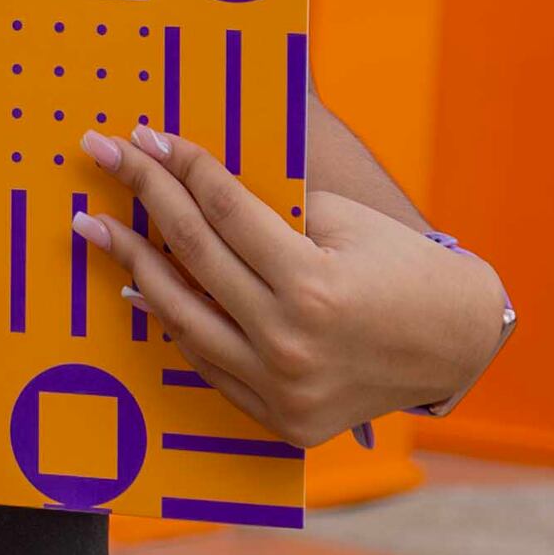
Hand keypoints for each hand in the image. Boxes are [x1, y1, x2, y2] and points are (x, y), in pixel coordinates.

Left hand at [72, 125, 510, 446]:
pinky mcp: (280, 419)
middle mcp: (289, 341)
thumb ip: (269, 207)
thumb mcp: (344, 221)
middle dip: (141, 198)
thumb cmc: (402, 267)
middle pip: (192, 256)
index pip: (224, 212)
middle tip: (100, 157)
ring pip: (183, 317)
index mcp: (310, 285)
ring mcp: (281, 388)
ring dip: (134, 266)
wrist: (456, 345)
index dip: (181, 167)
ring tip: (98, 228)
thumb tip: (191, 176)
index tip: (144, 135)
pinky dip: (175, 323)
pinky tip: (144, 288)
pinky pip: (209, 363)